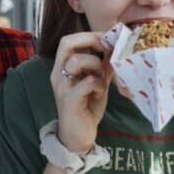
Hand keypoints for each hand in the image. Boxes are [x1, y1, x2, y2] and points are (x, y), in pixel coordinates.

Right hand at [51, 32, 112, 153]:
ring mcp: (62, 87)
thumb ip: (103, 66)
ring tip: (102, 78)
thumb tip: (116, 48)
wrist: (77, 137)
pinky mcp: (69, 101)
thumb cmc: (86, 108)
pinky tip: (100, 92)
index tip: (107, 40)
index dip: (89, 36)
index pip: (68, 41)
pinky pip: (86, 82)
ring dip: (96, 66)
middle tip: (106, 49)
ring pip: (76, 61)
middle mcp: (57, 75)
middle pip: (66, 44)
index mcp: (61, 68)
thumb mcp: (97, 83)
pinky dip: (98, 84)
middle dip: (91, 41)